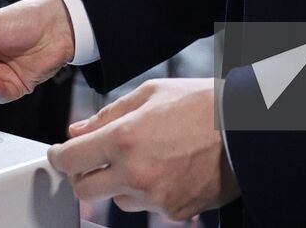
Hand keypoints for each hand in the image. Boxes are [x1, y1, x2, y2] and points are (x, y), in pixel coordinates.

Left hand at [48, 79, 239, 220]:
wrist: (246, 129)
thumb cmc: (201, 105)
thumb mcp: (150, 94)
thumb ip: (108, 114)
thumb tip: (77, 129)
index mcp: (124, 138)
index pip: (70, 158)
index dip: (59, 155)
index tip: (60, 152)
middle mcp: (135, 173)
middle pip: (84, 188)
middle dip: (83, 173)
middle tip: (94, 159)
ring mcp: (155, 197)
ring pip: (118, 199)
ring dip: (121, 183)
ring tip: (147, 158)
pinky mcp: (175, 211)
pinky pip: (148, 206)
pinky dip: (150, 192)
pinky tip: (168, 169)